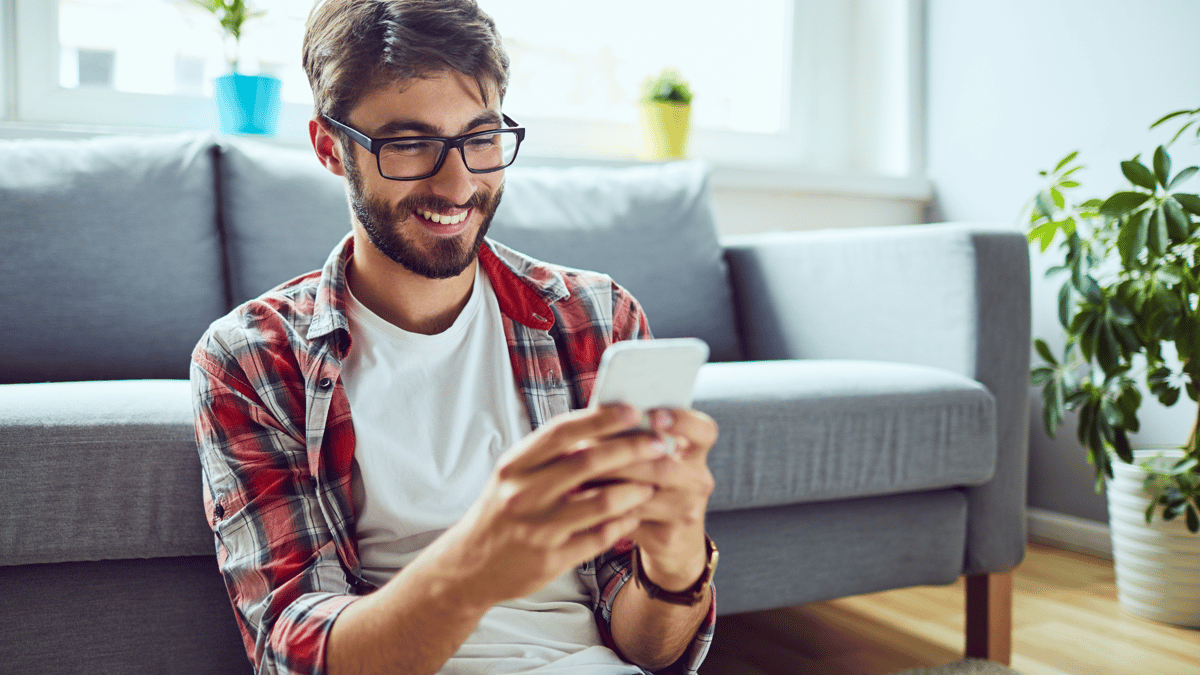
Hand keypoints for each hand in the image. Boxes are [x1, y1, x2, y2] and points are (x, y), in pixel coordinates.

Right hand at [427, 403, 670, 607]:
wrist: (469, 567)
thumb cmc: (500, 513)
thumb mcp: (513, 476)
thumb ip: (549, 454)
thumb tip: (599, 425)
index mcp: (514, 466)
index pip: (562, 432)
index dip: (600, 418)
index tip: (632, 410)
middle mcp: (523, 494)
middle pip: (588, 462)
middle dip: (631, 450)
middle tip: (659, 444)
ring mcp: (537, 528)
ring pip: (601, 501)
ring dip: (634, 489)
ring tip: (652, 482)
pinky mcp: (550, 559)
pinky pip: (599, 536)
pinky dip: (623, 522)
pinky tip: (634, 514)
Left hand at [592, 408, 718, 590]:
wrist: (675, 540)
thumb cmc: (655, 486)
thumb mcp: (657, 459)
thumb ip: (639, 437)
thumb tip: (600, 415)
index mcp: (696, 453)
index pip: (704, 431)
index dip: (682, 421)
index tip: (654, 416)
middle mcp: (697, 481)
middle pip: (664, 465)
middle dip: (622, 456)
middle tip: (588, 446)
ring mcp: (686, 511)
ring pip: (643, 494)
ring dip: (608, 482)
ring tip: (580, 472)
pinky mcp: (667, 537)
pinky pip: (631, 520)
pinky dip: (605, 508)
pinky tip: (584, 499)